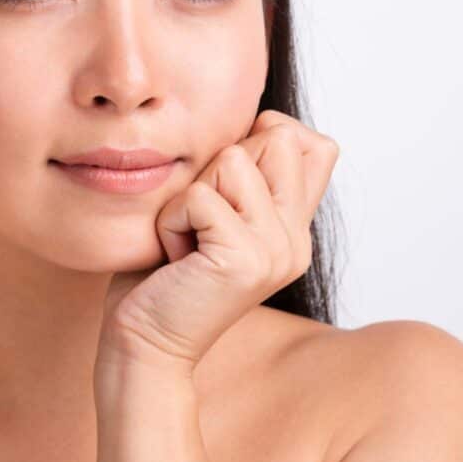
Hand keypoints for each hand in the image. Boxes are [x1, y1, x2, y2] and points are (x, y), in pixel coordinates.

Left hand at [96, 109, 338, 373]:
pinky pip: (199, 197)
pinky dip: (172, 220)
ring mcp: (278, 249)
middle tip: (199, 222)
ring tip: (187, 239)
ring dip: (190, 195)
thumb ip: (244, 176)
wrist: (145, 343)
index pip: (316, 145)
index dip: (265, 140)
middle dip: (217, 168)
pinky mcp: (246, 259)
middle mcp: (297, 238)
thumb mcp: (211, 213)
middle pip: (276, 137)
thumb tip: (264, 117)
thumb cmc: (163, 274)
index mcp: (295, 227)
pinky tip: (175, 258)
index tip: (224, 186)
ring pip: (233, 160)